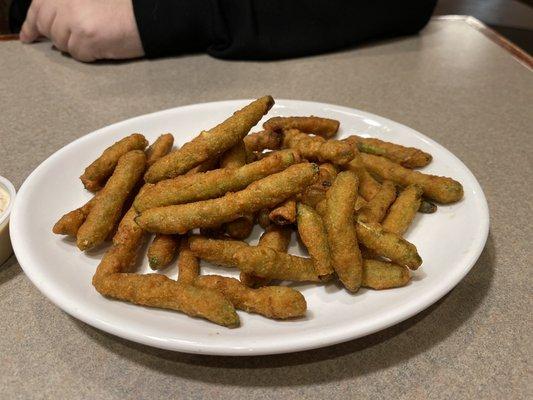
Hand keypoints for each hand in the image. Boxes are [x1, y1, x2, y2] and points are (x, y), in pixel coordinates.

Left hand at [19, 0, 143, 61]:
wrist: (144, 17)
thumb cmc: (122, 9)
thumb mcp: (89, 1)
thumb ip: (67, 7)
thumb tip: (44, 26)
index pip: (38, 8)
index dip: (31, 24)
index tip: (28, 36)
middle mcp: (66, 3)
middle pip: (48, 28)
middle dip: (59, 36)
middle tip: (75, 39)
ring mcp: (74, 21)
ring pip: (62, 43)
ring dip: (77, 45)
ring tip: (96, 37)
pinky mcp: (85, 39)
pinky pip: (77, 54)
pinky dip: (89, 53)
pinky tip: (102, 44)